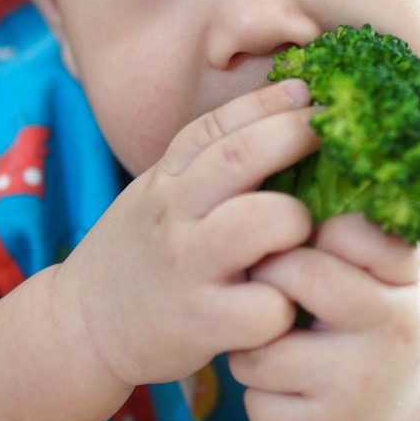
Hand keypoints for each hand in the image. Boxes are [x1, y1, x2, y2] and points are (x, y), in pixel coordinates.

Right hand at [52, 80, 318, 388]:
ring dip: (297, 220)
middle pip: (242, 156)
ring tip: (301, 237)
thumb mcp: (159, 197)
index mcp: (166, 180)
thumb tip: (282, 119)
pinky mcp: (201, 323)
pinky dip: (287, 305)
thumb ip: (206, 166)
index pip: (218, 124)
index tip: (310, 92)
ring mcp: (188, 266)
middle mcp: (174, 214)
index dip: (270, 101)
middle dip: (297, 136)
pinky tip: (285, 305)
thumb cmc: (144, 258)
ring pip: (263, 221)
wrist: (82, 329)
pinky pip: (267, 306)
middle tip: (337, 139)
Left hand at [228, 213, 419, 420]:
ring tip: (278, 347)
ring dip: (252, 346)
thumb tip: (299, 152)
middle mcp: (394, 330)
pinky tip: (286, 394)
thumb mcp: (377, 272)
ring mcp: (359, 388)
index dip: (306, 226)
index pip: (345, 226)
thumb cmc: (363, 322)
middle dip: (267, 275)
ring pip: (260, 346)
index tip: (305, 238)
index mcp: (401, 278)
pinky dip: (258, 396)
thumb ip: (351, 225)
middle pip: (295, 272)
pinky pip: (255, 401)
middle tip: (273, 286)